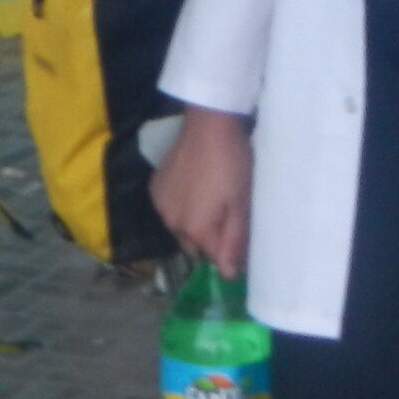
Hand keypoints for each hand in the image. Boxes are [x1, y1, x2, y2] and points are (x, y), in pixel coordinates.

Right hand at [151, 106, 253, 274]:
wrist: (208, 123)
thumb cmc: (232, 164)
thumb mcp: (241, 203)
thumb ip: (234, 241)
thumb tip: (228, 274)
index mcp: (195, 230)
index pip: (214, 259)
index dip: (231, 254)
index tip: (243, 240)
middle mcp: (172, 223)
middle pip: (195, 246)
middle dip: (210, 239)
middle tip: (230, 214)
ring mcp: (160, 204)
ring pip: (181, 228)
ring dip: (195, 223)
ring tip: (212, 198)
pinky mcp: (155, 187)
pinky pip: (170, 209)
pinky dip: (182, 206)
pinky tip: (195, 187)